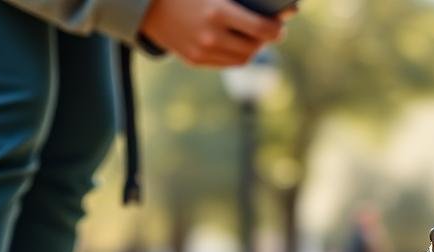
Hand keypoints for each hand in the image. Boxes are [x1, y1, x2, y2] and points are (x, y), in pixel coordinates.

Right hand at [140, 0, 288, 66]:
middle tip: (268, 30)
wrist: (145, 2)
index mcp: (219, 11)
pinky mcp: (193, 60)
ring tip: (252, 37)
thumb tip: (288, 11)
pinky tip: (234, 42)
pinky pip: (225, 63)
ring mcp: (201, 51)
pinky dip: (235, 54)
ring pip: (241, 59)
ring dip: (252, 49)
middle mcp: (211, 36)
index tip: (280, 26)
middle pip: (254, 47)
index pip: (263, 29)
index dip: (277, 29)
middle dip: (265, 40)